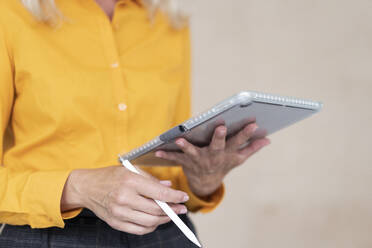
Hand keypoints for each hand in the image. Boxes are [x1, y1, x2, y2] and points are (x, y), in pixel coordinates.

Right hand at [61, 166, 188, 234]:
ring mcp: (119, 212)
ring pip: (150, 222)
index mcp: (130, 181)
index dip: (175, 197)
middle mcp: (124, 198)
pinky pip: (139, 230)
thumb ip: (151, 179)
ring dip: (164, 220)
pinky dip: (151, 227)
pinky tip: (156, 221)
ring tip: (170, 215)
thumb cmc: (109, 176)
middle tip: (181, 208)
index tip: (183, 198)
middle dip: (173, 210)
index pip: (159, 193)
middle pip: (156, 210)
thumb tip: (168, 187)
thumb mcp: (130, 170)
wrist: (86, 187)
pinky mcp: (116, 223)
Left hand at [155, 123, 269, 196]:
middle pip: (217, 146)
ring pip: (193, 152)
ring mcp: (199, 160)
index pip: (239, 141)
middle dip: (219, 137)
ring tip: (179, 140)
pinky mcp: (186, 162)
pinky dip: (166, 155)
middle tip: (220, 127)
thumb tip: (268, 139)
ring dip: (186, 146)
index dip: (247, 133)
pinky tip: (157, 151)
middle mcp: (214, 156)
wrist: (205, 183)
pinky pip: (175, 158)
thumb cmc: (222, 165)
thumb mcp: (238, 158)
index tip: (254, 124)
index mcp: (226, 153)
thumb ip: (251, 148)